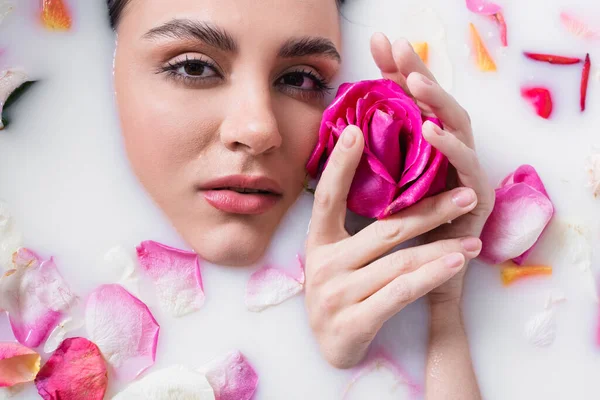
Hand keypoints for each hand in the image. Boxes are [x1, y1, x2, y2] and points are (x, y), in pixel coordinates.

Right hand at [305, 124, 483, 368]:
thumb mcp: (337, 256)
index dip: (340, 165)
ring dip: (442, 247)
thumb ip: (355, 227)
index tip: (354, 130)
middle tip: (466, 194)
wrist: (332, 348)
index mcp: (318, 243)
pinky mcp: (353, 322)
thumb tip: (385, 179)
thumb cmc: (341, 292)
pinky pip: (401, 293)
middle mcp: (323, 265)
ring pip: (400, 262)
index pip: (327, 198)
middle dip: (430, 210)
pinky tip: (457, 265)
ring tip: (474, 238)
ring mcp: (336, 294)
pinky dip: (431, 276)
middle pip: (384, 230)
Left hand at [370, 33, 494, 305]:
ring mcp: (464, 173)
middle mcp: (446, 156)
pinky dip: (451, 146)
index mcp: (421, 150)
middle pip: (435, 104)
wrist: (416, 287)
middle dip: (416, 71)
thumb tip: (340, 132)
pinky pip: (467, 166)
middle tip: (396, 45)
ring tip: (413, 81)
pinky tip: (432, 130)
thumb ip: (367, 164)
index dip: (396, 73)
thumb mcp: (375, 195)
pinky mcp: (476, 197)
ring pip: (457, 125)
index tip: (378, 46)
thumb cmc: (395, 240)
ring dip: (435, 101)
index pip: (410, 103)